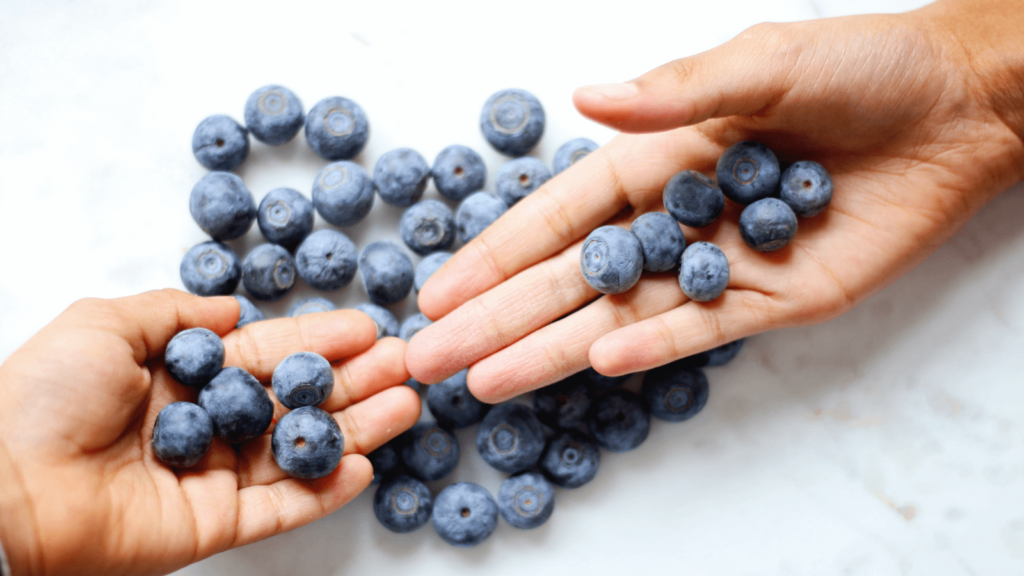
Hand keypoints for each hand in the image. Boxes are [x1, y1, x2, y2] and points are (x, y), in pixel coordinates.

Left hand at [0, 289, 419, 575]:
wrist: (1, 485)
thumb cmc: (42, 397)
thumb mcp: (105, 324)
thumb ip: (176, 311)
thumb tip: (234, 308)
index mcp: (180, 377)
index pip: (267, 355)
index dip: (318, 340)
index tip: (366, 327)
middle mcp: (204, 425)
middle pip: (295, 400)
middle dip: (353, 380)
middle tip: (407, 362)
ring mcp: (211, 477)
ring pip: (299, 450)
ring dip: (357, 429)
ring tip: (407, 404)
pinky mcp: (211, 525)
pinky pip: (280, 508)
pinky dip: (324, 490)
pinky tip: (366, 465)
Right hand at [406, 0, 1023, 401]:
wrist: (962, 108)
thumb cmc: (862, 67)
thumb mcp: (760, 63)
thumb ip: (672, 93)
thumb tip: (583, 101)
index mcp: (658, 156)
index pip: (558, 215)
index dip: (496, 253)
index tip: (439, 289)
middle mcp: (673, 216)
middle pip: (568, 277)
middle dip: (496, 317)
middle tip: (428, 357)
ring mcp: (714, 264)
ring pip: (616, 316)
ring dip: (549, 348)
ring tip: (483, 381)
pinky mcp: (767, 300)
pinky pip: (694, 331)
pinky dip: (647, 348)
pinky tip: (591, 364)